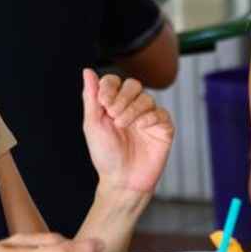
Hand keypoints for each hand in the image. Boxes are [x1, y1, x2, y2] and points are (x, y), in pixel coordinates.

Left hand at [83, 70, 173, 196]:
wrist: (122, 180)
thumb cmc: (105, 155)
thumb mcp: (92, 124)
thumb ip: (91, 97)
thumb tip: (87, 71)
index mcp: (114, 105)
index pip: (115, 81)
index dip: (110, 87)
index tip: (103, 103)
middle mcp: (132, 108)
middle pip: (133, 85)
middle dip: (122, 98)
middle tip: (113, 115)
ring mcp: (149, 118)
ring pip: (147, 98)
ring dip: (133, 109)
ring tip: (123, 125)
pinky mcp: (163, 129)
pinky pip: (161, 113)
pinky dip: (150, 117)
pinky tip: (141, 127)